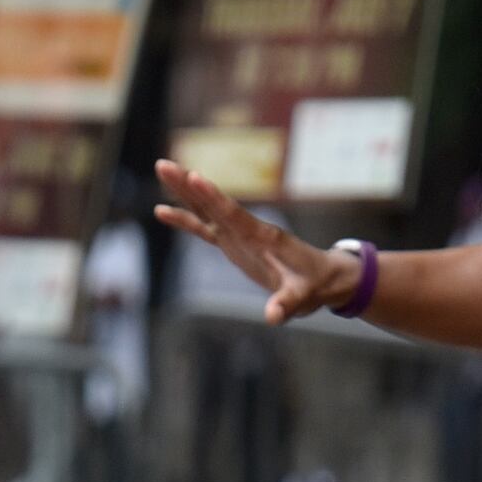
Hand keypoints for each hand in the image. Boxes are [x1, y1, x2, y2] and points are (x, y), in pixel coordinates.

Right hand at [151, 160, 359, 324]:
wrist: (319, 278)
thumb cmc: (312, 286)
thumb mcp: (302, 298)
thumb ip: (286, 305)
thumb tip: (272, 316)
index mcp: (264, 237)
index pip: (235, 215)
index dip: (215, 198)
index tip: (195, 177)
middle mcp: (247, 230)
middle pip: (213, 204)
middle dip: (189, 185)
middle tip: (164, 165)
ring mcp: (238, 235)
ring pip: (206, 209)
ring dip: (184, 191)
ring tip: (162, 169)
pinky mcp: (232, 243)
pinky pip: (204, 228)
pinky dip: (184, 219)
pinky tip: (162, 210)